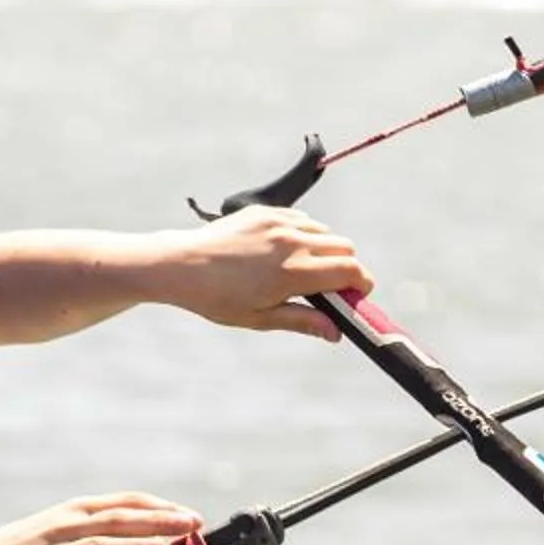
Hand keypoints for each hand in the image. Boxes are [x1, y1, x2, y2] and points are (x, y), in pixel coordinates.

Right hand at [0, 493, 202, 544]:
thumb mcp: (65, 528)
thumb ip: (102, 532)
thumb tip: (147, 541)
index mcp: (78, 511)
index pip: (126, 501)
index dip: (160, 507)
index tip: (189, 515)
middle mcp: (69, 528)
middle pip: (119, 520)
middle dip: (158, 521)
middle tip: (191, 525)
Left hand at [159, 205, 371, 339]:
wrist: (181, 265)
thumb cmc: (217, 298)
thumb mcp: (260, 317)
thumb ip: (303, 321)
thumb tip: (337, 333)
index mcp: (294, 272)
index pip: (350, 271)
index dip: (361, 284)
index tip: (357, 295)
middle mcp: (291, 242)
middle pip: (345, 248)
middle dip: (346, 268)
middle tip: (330, 287)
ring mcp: (278, 222)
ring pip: (324, 232)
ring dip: (324, 250)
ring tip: (302, 269)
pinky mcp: (265, 211)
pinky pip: (301, 219)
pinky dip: (303, 234)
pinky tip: (283, 251)